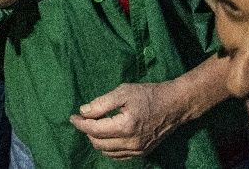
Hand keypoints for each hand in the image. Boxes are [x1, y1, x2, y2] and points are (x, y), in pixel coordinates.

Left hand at [71, 81, 188, 159]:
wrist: (174, 105)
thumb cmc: (149, 94)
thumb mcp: (124, 91)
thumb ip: (102, 103)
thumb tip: (84, 112)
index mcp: (125, 126)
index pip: (94, 130)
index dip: (81, 124)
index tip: (73, 117)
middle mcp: (130, 143)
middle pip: (98, 143)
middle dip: (88, 132)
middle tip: (86, 118)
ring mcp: (137, 150)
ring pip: (107, 152)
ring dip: (97, 140)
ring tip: (97, 126)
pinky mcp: (142, 153)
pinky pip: (118, 156)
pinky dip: (109, 148)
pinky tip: (108, 136)